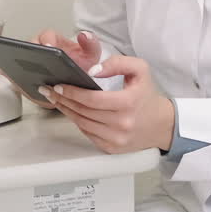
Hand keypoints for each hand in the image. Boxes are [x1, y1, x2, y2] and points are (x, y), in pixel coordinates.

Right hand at [1, 29, 103, 108]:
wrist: (75, 83)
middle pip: (29, 47)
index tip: (49, 47)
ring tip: (25, 74)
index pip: (46, 35)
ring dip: (21, 67)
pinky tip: (19, 83)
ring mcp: (30, 62)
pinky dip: (15, 79)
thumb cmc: (80, 66)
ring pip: (21, 61)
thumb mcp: (90, 55)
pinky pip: (17, 75)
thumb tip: (84, 35)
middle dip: (31, 54)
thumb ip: (91, 44)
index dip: (46, 40)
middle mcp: (39, 48)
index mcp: (53, 40)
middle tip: (35, 61)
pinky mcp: (25, 75)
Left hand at [40, 54, 174, 153]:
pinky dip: (77, 121)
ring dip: (66, 111)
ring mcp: (116, 139)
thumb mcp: (140, 70)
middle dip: (63, 99)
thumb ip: (117, 63)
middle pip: (83, 112)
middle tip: (49, 90)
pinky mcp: (112, 148)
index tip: (58, 85)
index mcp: (128, 103)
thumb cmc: (147, 95)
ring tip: (55, 99)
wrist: (161, 124)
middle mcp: (122, 124)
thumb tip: (92, 71)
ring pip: (82, 123)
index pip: (92, 99)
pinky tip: (70, 111)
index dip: (72, 92)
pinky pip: (87, 133)